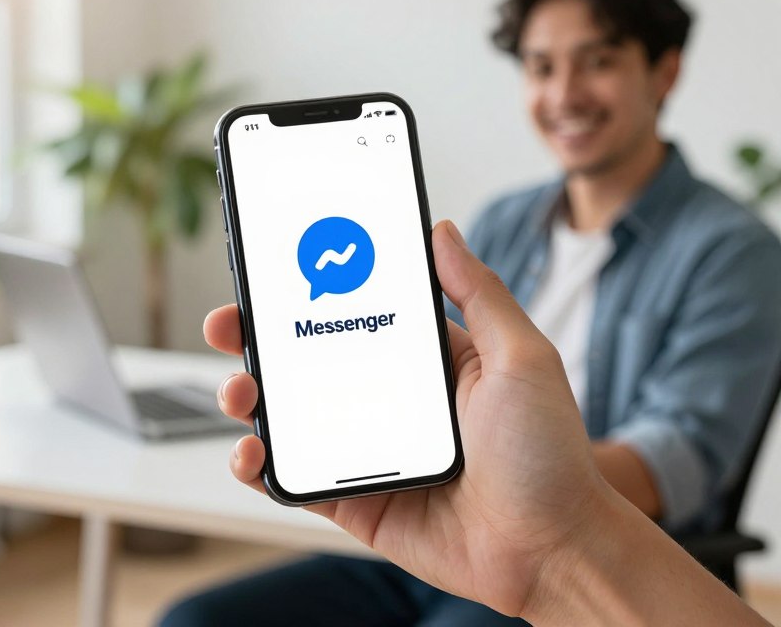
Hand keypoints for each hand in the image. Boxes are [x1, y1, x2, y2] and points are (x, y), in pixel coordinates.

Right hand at [205, 220, 608, 618]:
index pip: (352, 313)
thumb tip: (442, 230)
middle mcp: (389, 400)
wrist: (553, 551)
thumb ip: (479, 293)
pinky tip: (250, 451)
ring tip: (238, 391)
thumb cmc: (549, 454)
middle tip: (227, 325)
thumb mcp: (521, 357)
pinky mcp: (354, 499)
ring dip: (249, 398)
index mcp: (423, 360)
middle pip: (306, 360)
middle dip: (257, 339)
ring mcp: (367, 450)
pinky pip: (294, 479)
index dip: (310, 291)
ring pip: (290, 416)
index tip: (273, 270)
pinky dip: (260, 466)